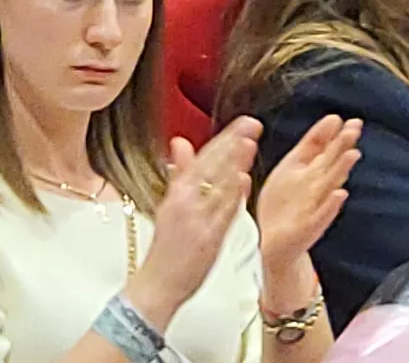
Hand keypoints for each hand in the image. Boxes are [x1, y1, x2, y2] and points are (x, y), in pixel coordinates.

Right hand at [132, 118, 263, 327]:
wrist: (158, 285)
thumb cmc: (166, 248)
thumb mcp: (169, 204)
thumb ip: (179, 173)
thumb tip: (180, 143)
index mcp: (177, 193)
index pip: (204, 158)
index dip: (224, 139)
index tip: (242, 124)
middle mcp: (185, 203)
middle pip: (211, 167)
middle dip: (232, 144)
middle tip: (251, 124)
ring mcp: (197, 220)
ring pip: (218, 186)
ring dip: (234, 164)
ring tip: (249, 143)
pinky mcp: (207, 239)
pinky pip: (222, 214)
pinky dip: (232, 196)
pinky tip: (242, 181)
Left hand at [250, 114, 362, 274]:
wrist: (273, 241)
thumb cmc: (284, 202)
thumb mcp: (293, 167)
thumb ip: (311, 145)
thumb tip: (333, 119)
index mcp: (311, 170)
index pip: (324, 147)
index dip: (332, 134)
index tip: (342, 119)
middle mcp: (316, 186)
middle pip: (331, 161)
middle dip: (342, 145)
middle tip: (354, 128)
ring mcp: (315, 205)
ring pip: (331, 184)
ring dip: (342, 169)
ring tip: (353, 154)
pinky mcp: (310, 226)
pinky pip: (322, 215)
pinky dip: (331, 205)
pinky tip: (340, 194)